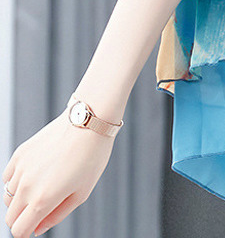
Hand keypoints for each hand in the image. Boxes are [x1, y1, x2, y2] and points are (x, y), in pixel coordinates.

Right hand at [2, 109, 114, 236]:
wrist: (89, 121)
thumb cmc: (91, 156)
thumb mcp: (82, 192)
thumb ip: (57, 215)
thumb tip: (37, 229)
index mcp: (42, 200)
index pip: (19, 230)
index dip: (27, 232)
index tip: (36, 225)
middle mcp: (26, 186)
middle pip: (11, 216)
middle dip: (23, 218)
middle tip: (43, 207)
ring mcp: (21, 169)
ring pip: (8, 197)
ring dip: (20, 198)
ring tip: (44, 185)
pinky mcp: (20, 153)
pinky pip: (8, 177)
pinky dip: (17, 181)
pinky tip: (35, 173)